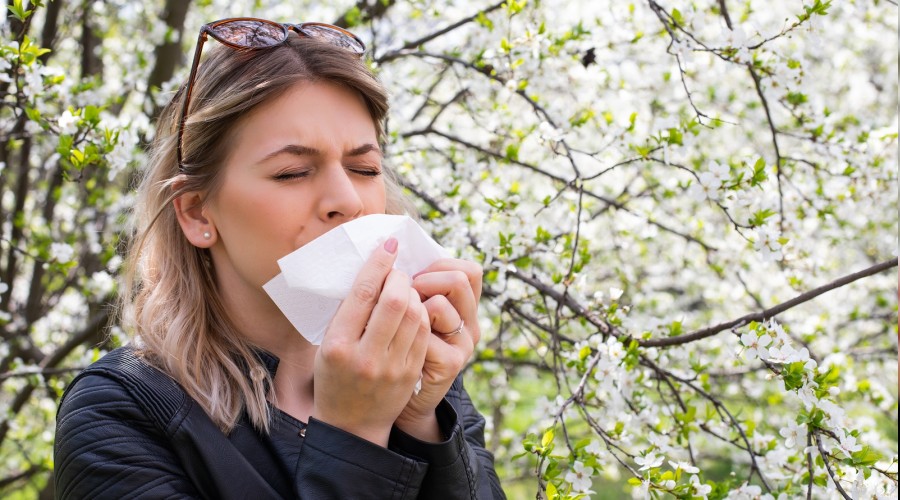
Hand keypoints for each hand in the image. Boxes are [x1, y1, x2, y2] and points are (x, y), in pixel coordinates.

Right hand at [312, 238, 429, 446]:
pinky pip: (423, 332)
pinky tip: (414, 308)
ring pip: (414, 314)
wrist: (351, 423)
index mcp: (338, 345)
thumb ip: (347, 312)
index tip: (388, 245)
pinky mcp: (410, 373)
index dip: (379, 264)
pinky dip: (420, 313)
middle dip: (400, 277)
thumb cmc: (334, 375)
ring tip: (405, 289)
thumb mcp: (328, 344)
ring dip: (413, 294)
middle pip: (394, 301)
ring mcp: (391, 367)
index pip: (363, 293)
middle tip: (398, 271)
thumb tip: (372, 270)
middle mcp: (365, 356)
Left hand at [395, 258, 482, 440]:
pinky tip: (395, 344)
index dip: (440, 265)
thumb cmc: (400, 348)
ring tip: (398, 321)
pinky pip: (426, 333)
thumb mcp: (412, 313)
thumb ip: (415, 288)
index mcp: (464, 307)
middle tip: (405, 296)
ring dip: (412, 306)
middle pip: (460, 279)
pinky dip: (405, 334)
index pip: (470, 270)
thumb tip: (391, 248)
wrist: (402, 401)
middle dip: (426, 280)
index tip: (415, 276)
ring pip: (440, 303)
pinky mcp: (452, 363)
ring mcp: (464, 344)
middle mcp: (471, 324)